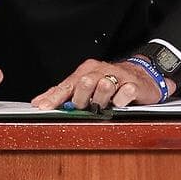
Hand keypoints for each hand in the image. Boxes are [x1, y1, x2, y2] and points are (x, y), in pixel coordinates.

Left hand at [31, 57, 162, 110]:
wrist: (142, 76)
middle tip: (86, 106)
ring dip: (102, 100)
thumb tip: (39, 102)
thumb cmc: (110, 82)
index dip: (54, 98)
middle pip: (84, 83)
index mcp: (86, 71)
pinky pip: (125, 93)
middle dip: (82, 99)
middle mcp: (100, 71)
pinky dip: (120, 101)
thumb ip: (63, 94)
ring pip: (104, 86)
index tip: (42, 108)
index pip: (66, 85)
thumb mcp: (85, 87)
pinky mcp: (134, 84)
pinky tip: (120, 102)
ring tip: (104, 104)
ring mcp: (118, 76)